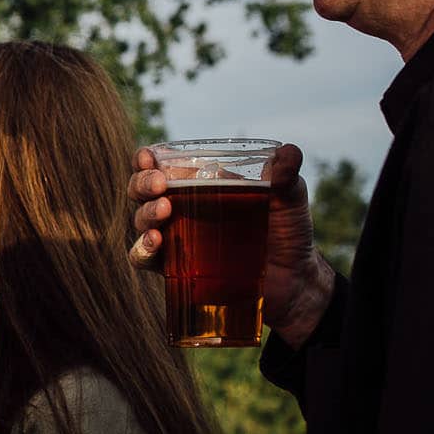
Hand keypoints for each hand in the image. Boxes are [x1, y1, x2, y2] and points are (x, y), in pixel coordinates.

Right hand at [128, 141, 334, 346]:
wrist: (293, 281)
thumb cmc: (287, 234)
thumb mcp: (290, 199)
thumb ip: (287, 176)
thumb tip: (290, 153)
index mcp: (200, 184)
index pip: (162, 165)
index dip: (146, 159)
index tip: (148, 158)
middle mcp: (180, 209)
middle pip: (141, 191)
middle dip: (142, 183)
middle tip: (159, 185)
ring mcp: (175, 238)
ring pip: (140, 221)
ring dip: (146, 214)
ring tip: (165, 211)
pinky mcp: (174, 268)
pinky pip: (144, 258)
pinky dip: (142, 249)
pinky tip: (156, 242)